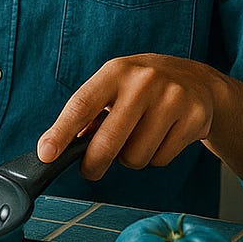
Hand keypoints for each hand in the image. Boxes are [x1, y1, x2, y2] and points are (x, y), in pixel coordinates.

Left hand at [36, 53, 226, 180]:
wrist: (196, 81)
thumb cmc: (141, 87)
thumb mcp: (112, 88)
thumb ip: (86, 115)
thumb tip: (55, 147)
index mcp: (115, 71)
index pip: (82, 105)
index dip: (61, 132)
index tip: (46, 154)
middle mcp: (144, 81)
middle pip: (108, 141)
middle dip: (94, 164)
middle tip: (91, 170)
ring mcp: (172, 98)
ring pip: (135, 157)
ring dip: (130, 158)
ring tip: (138, 137)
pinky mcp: (194, 118)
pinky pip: (160, 160)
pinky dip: (155, 157)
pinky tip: (162, 137)